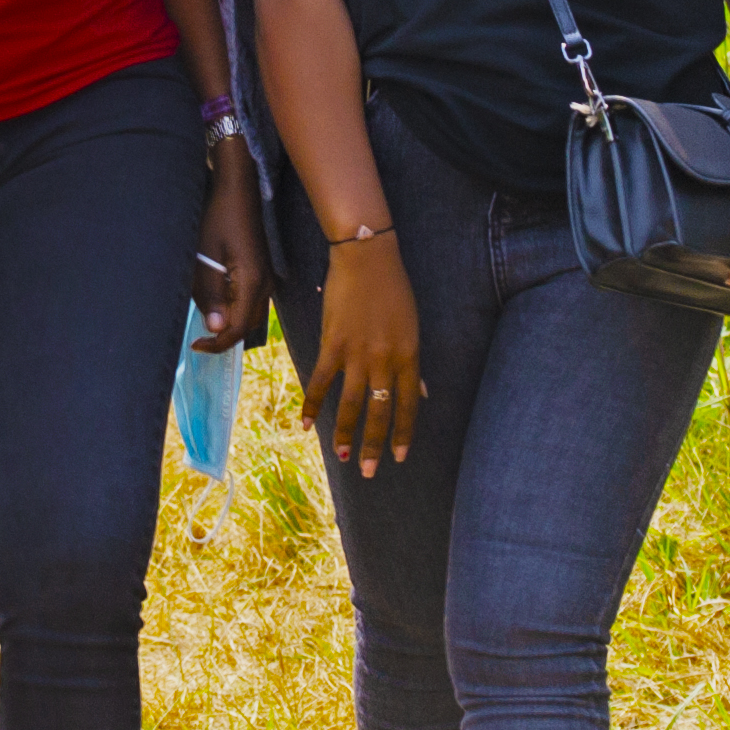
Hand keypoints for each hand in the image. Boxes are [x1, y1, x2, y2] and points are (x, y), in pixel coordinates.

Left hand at [188, 143, 265, 351]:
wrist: (238, 190)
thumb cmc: (218, 218)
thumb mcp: (206, 256)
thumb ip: (211, 294)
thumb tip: (216, 327)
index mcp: (252, 282)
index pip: (238, 328)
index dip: (217, 342)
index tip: (196, 345)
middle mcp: (265, 284)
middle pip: (247, 325)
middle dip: (224, 335)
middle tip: (198, 336)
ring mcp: (265, 278)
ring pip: (250, 314)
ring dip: (229, 321)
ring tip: (205, 316)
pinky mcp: (261, 272)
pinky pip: (250, 300)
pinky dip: (234, 307)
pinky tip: (216, 299)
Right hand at [308, 241, 420, 477]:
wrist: (367, 259)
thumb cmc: (394, 289)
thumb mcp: (412, 326)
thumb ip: (413, 361)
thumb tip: (422, 392)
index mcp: (409, 355)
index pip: (410, 404)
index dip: (403, 433)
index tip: (398, 456)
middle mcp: (385, 360)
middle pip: (380, 411)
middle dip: (374, 444)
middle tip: (369, 471)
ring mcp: (358, 354)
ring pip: (352, 404)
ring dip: (345, 434)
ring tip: (343, 457)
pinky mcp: (332, 344)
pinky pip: (321, 381)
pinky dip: (312, 404)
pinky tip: (306, 424)